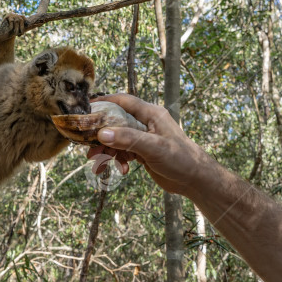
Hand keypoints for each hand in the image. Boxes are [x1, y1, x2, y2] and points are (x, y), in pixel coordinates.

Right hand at [87, 94, 210, 195]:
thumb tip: (102, 133)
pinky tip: (123, 170)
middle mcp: (146, 123)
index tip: (86, 109)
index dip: (104, 102)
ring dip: (107, 151)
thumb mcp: (153, 148)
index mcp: (151, 114)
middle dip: (101, 135)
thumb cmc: (181, 159)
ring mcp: (144, 137)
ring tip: (99, 164)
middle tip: (88, 146)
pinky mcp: (143, 151)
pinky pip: (123, 151)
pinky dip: (119, 160)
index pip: (123, 101)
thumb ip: (128, 139)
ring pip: (117, 139)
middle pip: (116, 122)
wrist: (195, 180)